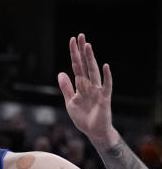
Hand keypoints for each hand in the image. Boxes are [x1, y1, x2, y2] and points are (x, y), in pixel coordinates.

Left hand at [57, 33, 116, 147]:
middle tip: (80, 36)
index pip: (76, 66)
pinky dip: (106, 77)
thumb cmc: (83, 116)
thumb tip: (61, 73)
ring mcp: (97, 90)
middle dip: (82, 51)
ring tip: (88, 46)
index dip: (74, 54)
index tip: (72, 40)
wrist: (94, 131)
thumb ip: (66, 87)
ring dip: (91, 59)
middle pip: (85, 65)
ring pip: (93, 71)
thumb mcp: (70, 101)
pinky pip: (106, 86)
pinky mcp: (104, 98)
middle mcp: (90, 85)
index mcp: (81, 85)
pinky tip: (106, 66)